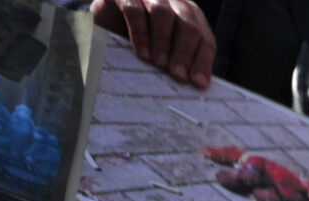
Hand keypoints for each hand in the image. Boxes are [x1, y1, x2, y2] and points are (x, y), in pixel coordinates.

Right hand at [93, 0, 214, 86]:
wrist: (105, 26)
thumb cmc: (139, 45)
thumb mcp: (163, 54)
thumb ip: (179, 64)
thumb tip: (196, 85)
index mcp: (189, 17)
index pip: (204, 39)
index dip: (203, 61)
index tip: (198, 83)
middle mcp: (173, 2)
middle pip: (188, 25)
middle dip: (185, 53)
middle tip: (178, 76)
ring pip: (163, 13)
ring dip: (163, 41)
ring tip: (159, 64)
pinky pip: (134, 9)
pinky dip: (139, 33)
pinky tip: (141, 53)